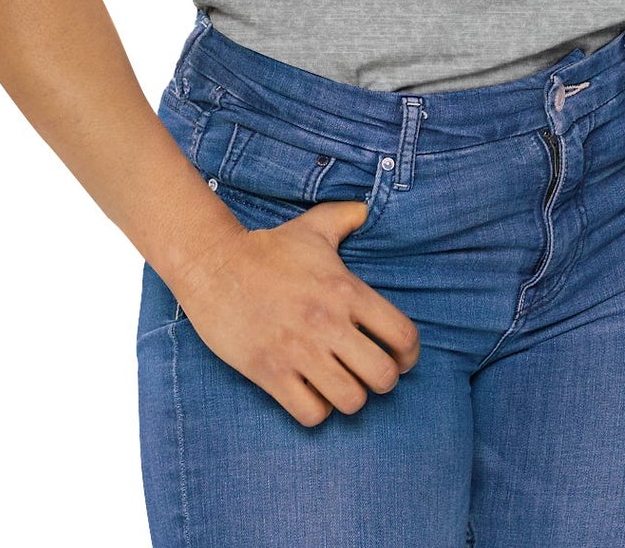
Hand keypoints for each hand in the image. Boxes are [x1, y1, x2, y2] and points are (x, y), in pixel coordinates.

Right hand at [170, 200, 419, 424]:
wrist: (215, 265)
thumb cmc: (269, 248)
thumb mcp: (315, 227)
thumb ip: (347, 217)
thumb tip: (366, 210)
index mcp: (348, 291)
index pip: (402, 335)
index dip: (409, 354)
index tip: (401, 357)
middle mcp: (329, 324)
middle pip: (383, 376)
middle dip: (383, 380)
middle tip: (370, 373)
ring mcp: (300, 351)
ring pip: (350, 400)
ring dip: (351, 397)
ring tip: (342, 384)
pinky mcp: (270, 373)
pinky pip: (311, 413)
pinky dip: (317, 411)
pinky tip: (311, 393)